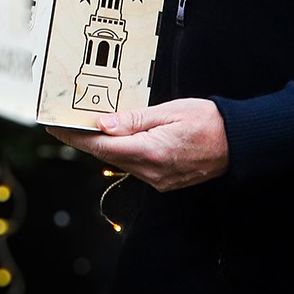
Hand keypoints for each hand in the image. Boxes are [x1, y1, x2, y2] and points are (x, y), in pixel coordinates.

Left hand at [48, 98, 229, 191]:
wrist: (238, 143)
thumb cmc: (208, 121)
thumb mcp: (169, 111)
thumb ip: (134, 120)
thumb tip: (104, 124)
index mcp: (152, 152)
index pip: (102, 146)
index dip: (75, 136)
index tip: (55, 126)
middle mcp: (152, 172)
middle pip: (107, 155)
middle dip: (85, 138)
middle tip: (66, 121)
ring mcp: (158, 180)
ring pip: (120, 162)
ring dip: (104, 145)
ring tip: (88, 125)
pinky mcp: (163, 182)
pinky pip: (134, 166)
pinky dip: (123, 152)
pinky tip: (118, 137)